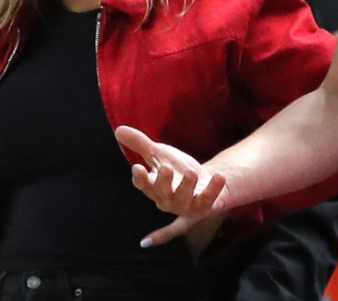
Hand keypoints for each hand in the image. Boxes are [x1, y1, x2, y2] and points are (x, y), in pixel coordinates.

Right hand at [115, 126, 229, 247]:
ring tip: (192, 172)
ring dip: (187, 186)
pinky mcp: (204, 206)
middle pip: (162, 192)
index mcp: (153, 187)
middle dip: (163, 181)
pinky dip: (213, 189)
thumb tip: (119, 130)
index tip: (138, 167)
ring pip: (183, 199)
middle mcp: (167, 199)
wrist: (205, 182)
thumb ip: (141, 145)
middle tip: (166, 167)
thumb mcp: (160, 154)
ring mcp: (185, 205)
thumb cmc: (177, 169)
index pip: (143, 185)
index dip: (140, 178)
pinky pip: (208, 200)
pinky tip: (218, 176)